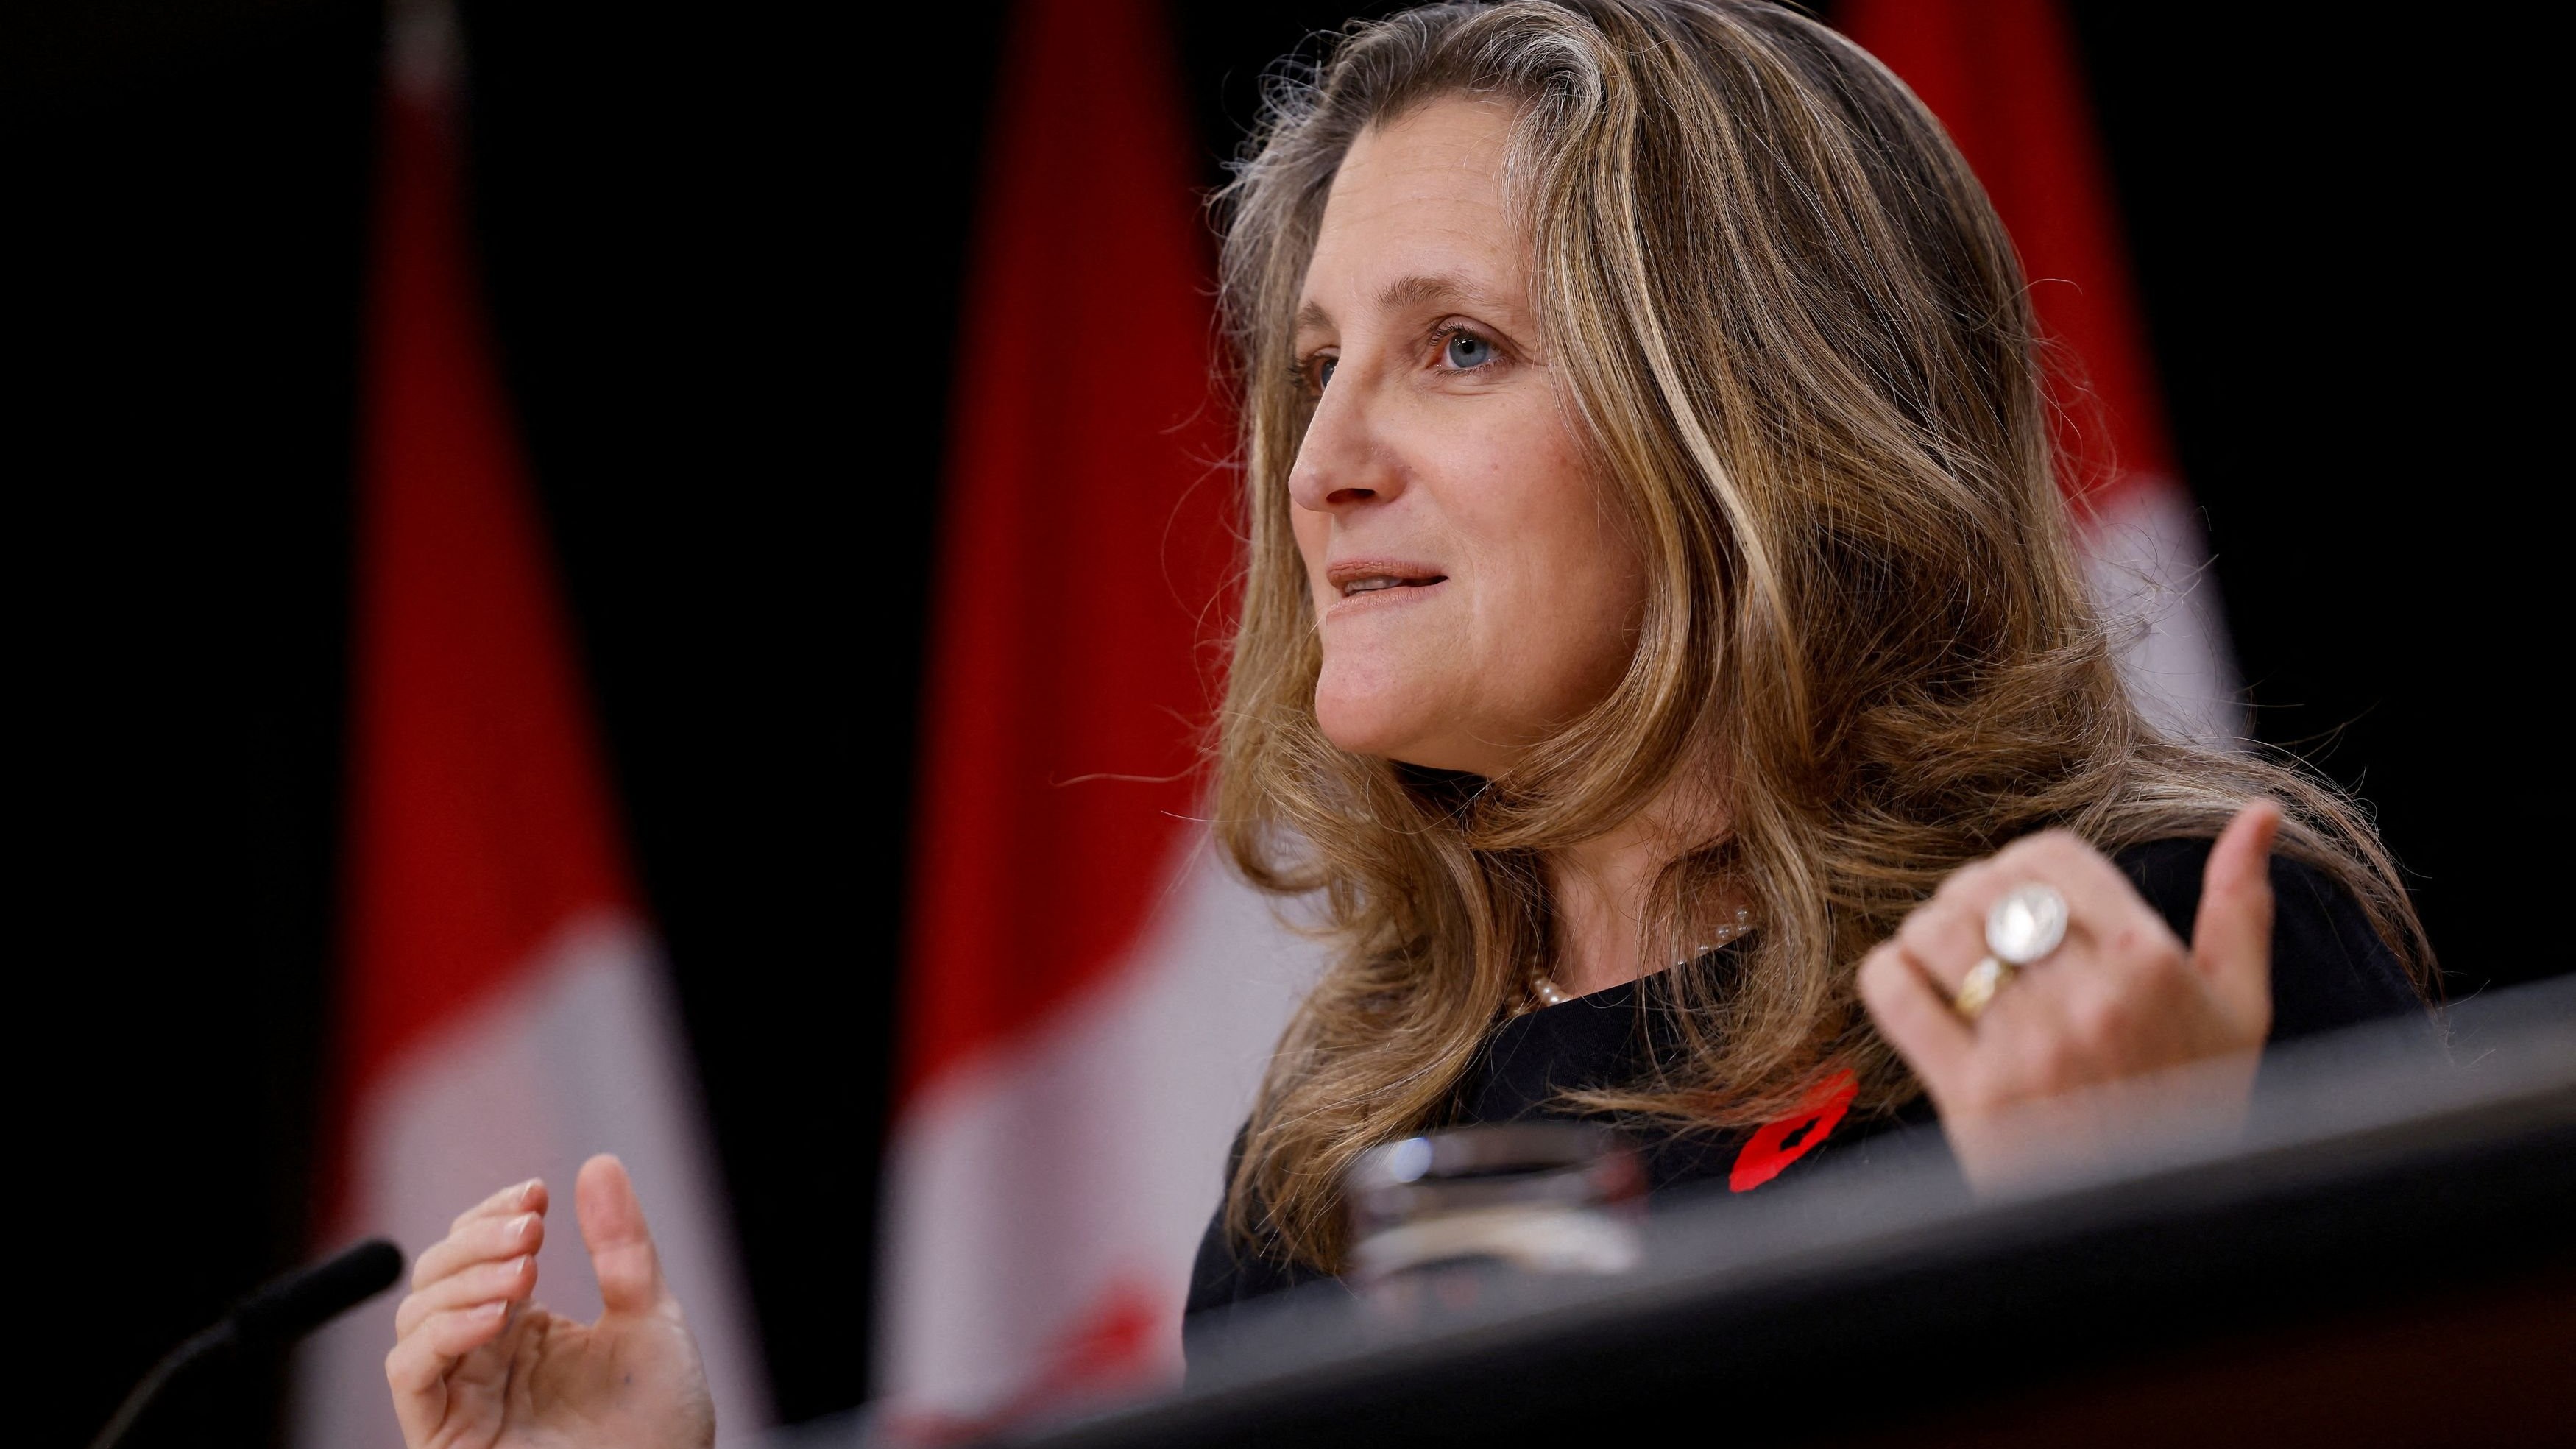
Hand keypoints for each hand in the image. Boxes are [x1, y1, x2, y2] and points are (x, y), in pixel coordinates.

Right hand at [387, 1155, 714, 1448]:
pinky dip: (441, 1334)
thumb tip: (599, 1163)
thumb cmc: (660, 1425)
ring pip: (415, 1317)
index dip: (496, 1213)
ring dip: (462, 1280)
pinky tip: (494, 1315)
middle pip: (438, 1275)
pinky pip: (411, 1375)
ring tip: (525, 1269)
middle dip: (478, 1239)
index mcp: (525, 1328)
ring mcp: (462, 1396)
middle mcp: (484, 1357)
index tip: (537, 1193)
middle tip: (533, 1228)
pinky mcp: (444, 1435)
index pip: (479, 1251)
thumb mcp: (650, 1318)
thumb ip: (621, 1247)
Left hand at [1858, 803, 2280, 1188]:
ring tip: (1951, 962)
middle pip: (1985, 889)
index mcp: (2153, 966)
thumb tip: (2258, 814)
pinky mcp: (1969, 1095)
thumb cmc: (2195, 1106)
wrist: (2150, 1225)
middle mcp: (2089, 1001)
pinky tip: (1915, 987)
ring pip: (1935, 931)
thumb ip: (2240, 907)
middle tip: (1980, 930)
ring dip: (1930, 933)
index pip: (2050, 857)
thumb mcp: (2240, 1009)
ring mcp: (2026, 1049)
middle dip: (1972, 897)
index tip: (2023, 897)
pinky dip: (1890, 972)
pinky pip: (1895, 991)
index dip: (2023, 865)